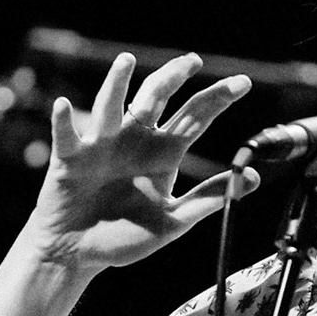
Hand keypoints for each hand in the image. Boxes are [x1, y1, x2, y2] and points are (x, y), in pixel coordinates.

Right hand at [25, 52, 257, 270]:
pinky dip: (64, 121)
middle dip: (173, 78)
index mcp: (163, 152)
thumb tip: (252, 175)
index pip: (194, 117)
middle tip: (192, 62)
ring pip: (111, 107)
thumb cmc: (124, 235)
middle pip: (156, 99)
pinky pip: (67, 136)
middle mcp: (134, 140)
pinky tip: (65, 106)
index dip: (217, 98)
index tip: (243, 83)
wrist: (79, 253)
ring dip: (117, 84)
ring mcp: (102, 145)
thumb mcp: (174, 219)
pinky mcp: (71, 159)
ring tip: (126, 62)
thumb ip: (209, 198)